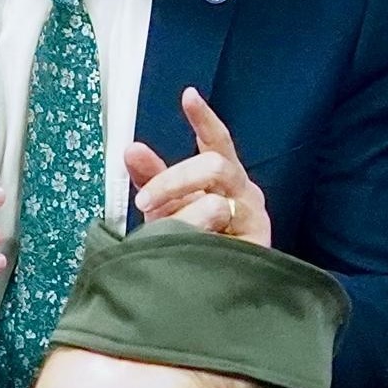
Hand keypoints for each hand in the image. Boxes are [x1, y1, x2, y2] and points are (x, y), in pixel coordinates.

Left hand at [125, 88, 269, 243]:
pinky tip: (190, 246)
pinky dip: (200, 238)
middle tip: (143, 202)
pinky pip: (224, 234)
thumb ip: (152, 178)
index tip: (188, 96)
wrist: (210, 291)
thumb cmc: (191, 243)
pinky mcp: (257, 244)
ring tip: (162, 228)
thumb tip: (131, 148)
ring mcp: (252, 216)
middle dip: (173, 180)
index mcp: (222, 176)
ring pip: (219, 200)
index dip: (204, 119)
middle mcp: (241, 190)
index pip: (216, 140)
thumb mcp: (165, 208)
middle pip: (214, 165)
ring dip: (183, 212)